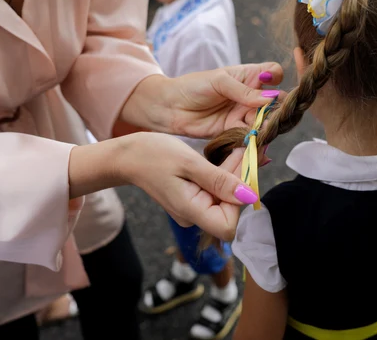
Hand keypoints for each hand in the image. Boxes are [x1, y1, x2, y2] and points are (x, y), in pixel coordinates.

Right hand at [69, 132, 259, 239]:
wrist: (126, 155)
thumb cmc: (152, 155)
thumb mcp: (189, 162)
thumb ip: (220, 181)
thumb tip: (250, 196)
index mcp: (191, 212)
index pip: (229, 226)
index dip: (239, 201)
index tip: (240, 170)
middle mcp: (193, 216)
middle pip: (229, 210)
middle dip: (239, 181)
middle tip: (243, 150)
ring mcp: (192, 209)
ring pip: (224, 199)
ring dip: (233, 176)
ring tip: (235, 149)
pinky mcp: (192, 199)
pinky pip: (215, 192)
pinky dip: (223, 176)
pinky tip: (224, 157)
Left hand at [120, 63, 283, 138]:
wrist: (169, 108)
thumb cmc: (192, 86)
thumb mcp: (219, 82)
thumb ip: (244, 90)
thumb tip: (269, 99)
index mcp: (248, 76)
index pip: (274, 73)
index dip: (276, 79)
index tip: (272, 86)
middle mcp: (249, 95)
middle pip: (273, 102)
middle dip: (275, 110)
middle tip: (270, 117)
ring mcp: (243, 113)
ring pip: (264, 120)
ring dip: (265, 127)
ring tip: (262, 131)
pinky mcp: (235, 131)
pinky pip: (250, 136)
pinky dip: (253, 139)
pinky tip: (253, 142)